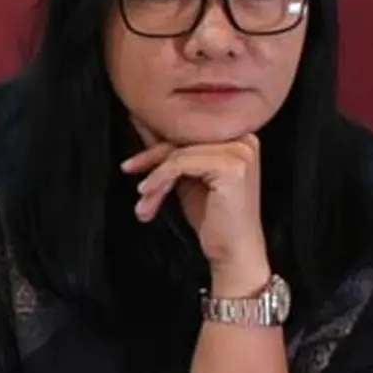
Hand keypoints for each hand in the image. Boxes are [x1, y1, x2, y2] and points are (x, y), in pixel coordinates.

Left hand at [119, 123, 269, 290]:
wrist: (232, 253)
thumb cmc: (213, 218)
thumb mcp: (185, 177)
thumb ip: (169, 149)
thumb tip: (143, 119)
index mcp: (237, 135)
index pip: (188, 129)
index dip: (156, 142)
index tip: (132, 155)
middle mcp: (244, 138)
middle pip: (183, 138)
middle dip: (151, 158)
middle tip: (128, 169)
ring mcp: (241, 151)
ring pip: (179, 152)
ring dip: (155, 176)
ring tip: (143, 200)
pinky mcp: (232, 166)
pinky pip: (181, 163)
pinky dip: (160, 179)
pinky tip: (149, 194)